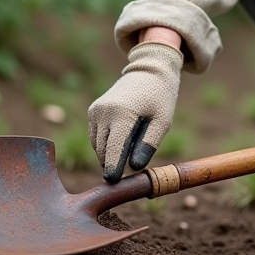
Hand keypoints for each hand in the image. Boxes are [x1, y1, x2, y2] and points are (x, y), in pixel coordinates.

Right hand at [88, 41, 183, 181]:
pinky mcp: (92, 111)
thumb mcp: (162, 122)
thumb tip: (135, 167)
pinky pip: (96, 137)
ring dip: (110, 154)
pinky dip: (107, 145)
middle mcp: (103, 111)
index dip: (113, 168)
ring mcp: (95, 111)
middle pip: (103, 150)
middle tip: (129, 175)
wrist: (148, 72)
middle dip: (114, 163)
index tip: (112, 183)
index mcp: (121, 113)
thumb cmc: (159, 98)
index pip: (113, 148)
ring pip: (98, 145)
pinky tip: (123, 140)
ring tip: (132, 147)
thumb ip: (148, 144)